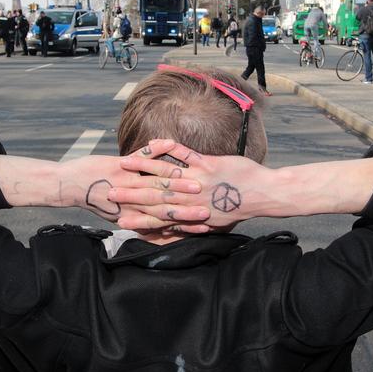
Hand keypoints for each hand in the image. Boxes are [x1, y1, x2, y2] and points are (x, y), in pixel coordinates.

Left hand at [64, 140, 210, 231]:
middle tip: (209, 204)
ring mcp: (126, 180)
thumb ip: (135, 220)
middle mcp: (131, 198)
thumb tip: (152, 230)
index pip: (163, 219)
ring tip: (198, 178)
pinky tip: (172, 143)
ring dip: (179, 178)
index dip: (185, 222)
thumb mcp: (115, 214)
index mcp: (131, 212)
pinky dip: (157, 149)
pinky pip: (142, 155)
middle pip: (165, 201)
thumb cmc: (92, 200)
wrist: (67, 186)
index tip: (205, 223)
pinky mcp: (120, 164)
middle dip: (189, 204)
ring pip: (157, 180)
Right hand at [109, 143, 268, 230]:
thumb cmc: (241, 209)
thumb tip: (182, 229)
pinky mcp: (207, 165)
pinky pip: (184, 155)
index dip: (136, 218)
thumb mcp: (217, 222)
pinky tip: (155, 142)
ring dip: (142, 168)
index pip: (157, 218)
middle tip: (108, 192)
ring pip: (164, 174)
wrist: (264, 194)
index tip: (117, 219)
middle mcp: (191, 200)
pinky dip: (168, 149)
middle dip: (129, 194)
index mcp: (191, 215)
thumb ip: (196, 224)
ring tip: (123, 164)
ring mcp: (198, 181)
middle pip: (154, 196)